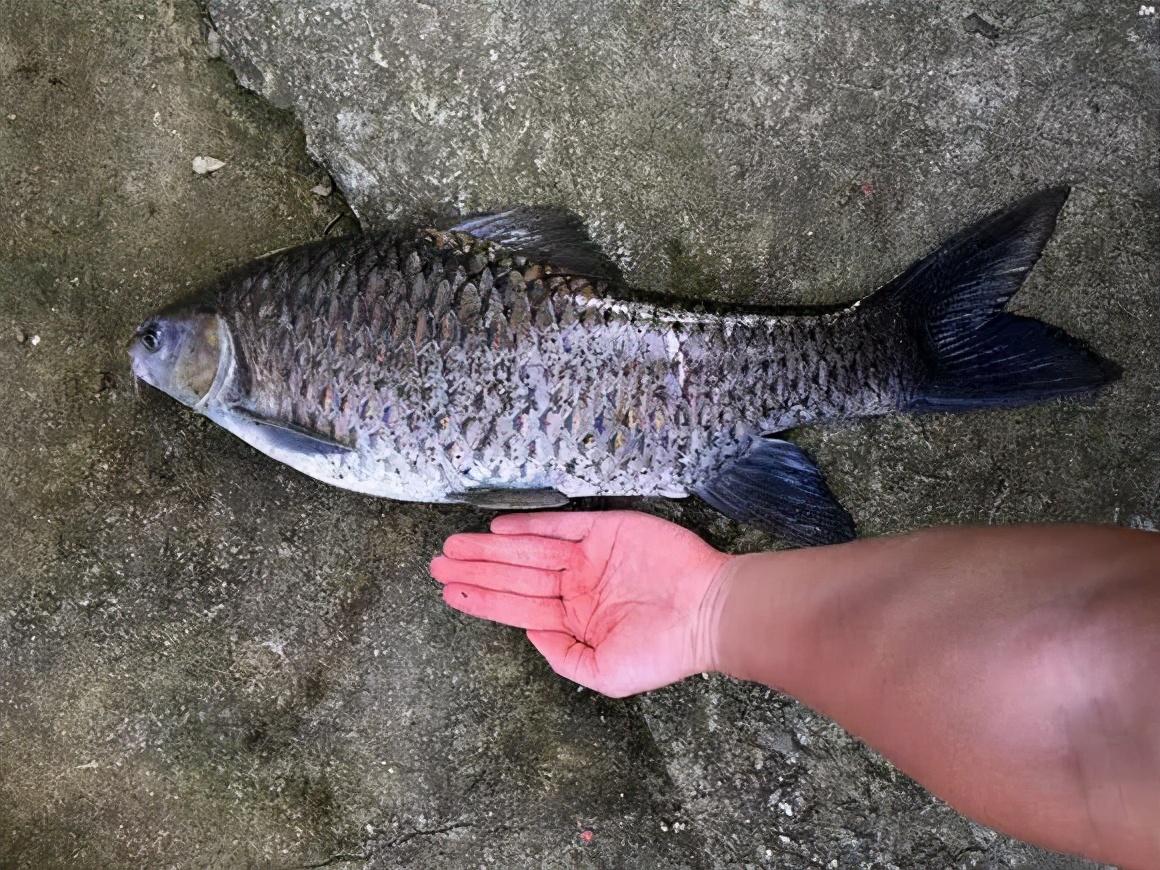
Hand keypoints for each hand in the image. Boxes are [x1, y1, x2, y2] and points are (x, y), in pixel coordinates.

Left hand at [431, 511, 731, 697]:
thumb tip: (528, 633)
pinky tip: (496, 529)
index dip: (481, 599)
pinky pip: (558, 528)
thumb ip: (563, 656)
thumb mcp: (606, 673)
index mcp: (574, 620)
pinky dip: (527, 527)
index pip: (516, 608)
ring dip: (490, 549)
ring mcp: (588, 558)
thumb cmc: (663, 651)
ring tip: (453, 547)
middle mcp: (576, 587)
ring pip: (527, 552)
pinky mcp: (604, 530)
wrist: (707, 611)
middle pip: (513, 577)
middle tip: (435, 563)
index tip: (447, 591)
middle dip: (475, 570)